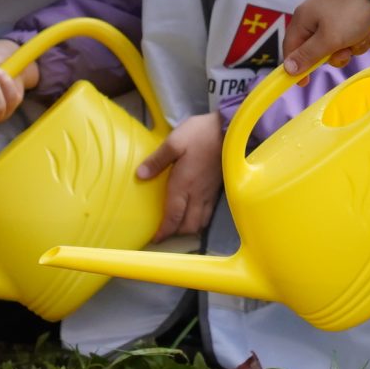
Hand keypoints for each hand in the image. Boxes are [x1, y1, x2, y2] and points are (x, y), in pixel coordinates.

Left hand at [137, 113, 225, 239]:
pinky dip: (200, 219)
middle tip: (165, 231)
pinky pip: (209, 213)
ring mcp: (210, 193)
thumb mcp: (175, 141)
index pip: (173, 217)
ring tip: (178, 225)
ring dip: (189, 228)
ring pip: (201, 222)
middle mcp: (197, 194)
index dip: (164, 231)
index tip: (154, 239)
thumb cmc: (200, 134)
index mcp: (184, 185)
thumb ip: (157, 160)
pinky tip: (193, 212)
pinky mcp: (218, 189)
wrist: (230, 129)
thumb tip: (140, 175)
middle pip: (188, 226)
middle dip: (176, 233)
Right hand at [281, 0, 369, 74]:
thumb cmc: (350, 13)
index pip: (291, 48)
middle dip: (336, 54)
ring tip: (363, 36)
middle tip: (346, 52)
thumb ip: (307, 56)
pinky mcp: (353, 15)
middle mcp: (317, 16)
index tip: (304, 83)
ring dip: (354, 46)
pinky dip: (363, 37)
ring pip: (340, 44)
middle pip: (318, 49)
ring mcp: (336, 15)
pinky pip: (354, 35)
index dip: (296, 67)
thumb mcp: (328, 39)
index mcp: (304, 19)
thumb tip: (287, 69)